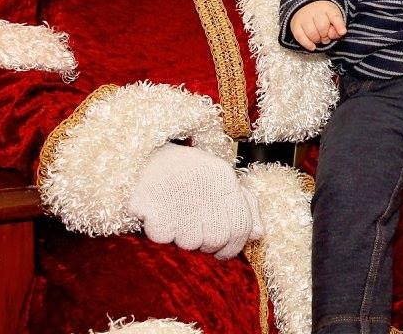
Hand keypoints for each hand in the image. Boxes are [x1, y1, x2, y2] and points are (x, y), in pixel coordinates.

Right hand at [127, 143, 263, 259]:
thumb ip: (245, 205)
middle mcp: (205, 186)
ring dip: (180, 238)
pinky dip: (159, 232)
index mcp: (224, 179)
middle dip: (204, 244)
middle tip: (192, 231)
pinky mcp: (151, 205)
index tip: (219, 250)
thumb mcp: (221, 178)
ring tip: (174, 218)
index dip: (232, 246)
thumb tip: (259, 234)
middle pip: (215, 240)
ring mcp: (178, 196)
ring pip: (189, 243)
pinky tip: (157, 215)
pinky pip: (162, 237)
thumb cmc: (187, 172)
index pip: (241, 228)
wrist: (143, 153)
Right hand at [289, 0, 345, 49]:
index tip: (342, 32)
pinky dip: (307, 44)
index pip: (334, 16)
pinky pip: (300, 37)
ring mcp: (304, 18)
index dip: (339, 26)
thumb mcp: (334, 17)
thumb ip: (338, 26)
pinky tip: (313, 47)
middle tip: (326, 37)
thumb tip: (341, 33)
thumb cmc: (323, 15)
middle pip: (322, 27)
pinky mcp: (295, 25)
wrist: (306, 6)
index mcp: (328, 8)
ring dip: (317, 40)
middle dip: (326, 36)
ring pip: (311, 33)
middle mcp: (315, 11)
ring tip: (319, 38)